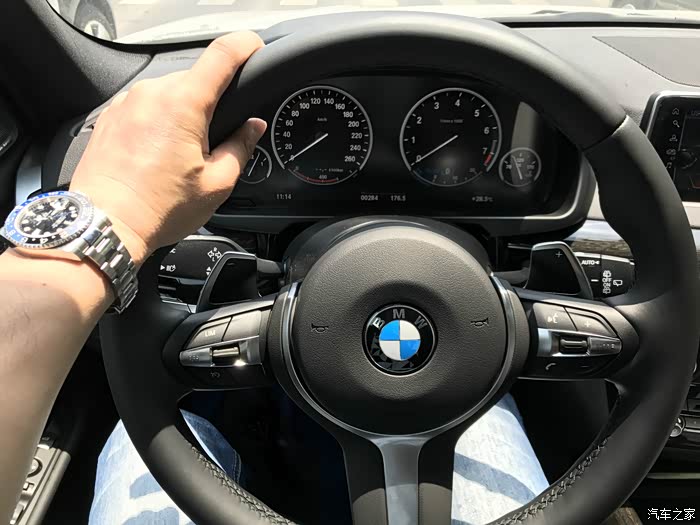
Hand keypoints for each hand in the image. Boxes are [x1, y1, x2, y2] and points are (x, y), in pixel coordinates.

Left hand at [70, 32, 266, 264]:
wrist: (106, 223)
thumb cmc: (158, 207)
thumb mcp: (216, 183)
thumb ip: (240, 147)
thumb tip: (252, 127)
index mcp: (184, 104)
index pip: (222, 54)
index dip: (245, 45)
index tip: (254, 47)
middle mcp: (153, 93)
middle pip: (195, 79)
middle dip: (210, 103)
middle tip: (212, 142)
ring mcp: (128, 102)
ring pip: (168, 94)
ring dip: (182, 114)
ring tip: (179, 157)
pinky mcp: (111, 116)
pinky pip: (145, 107)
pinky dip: (157, 123)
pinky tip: (157, 156)